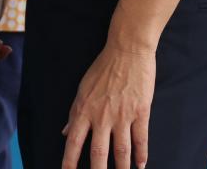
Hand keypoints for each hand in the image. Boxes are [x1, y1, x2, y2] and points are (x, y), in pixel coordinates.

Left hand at [62, 41, 155, 168]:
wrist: (128, 49)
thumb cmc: (103, 67)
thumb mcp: (83, 88)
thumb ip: (74, 112)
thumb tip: (65, 132)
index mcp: (84, 109)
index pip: (73, 142)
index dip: (69, 162)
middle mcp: (102, 116)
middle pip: (98, 153)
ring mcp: (122, 115)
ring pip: (121, 151)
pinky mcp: (140, 111)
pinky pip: (141, 138)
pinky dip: (141, 154)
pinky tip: (140, 165)